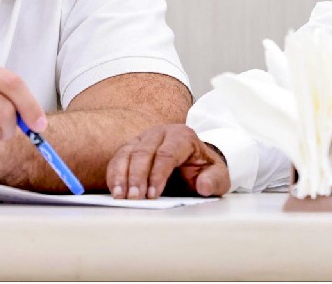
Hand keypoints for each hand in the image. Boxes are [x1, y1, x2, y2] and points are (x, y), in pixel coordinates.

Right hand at [106, 124, 230, 199]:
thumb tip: (203, 186)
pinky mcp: (131, 148)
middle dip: (137, 177)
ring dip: (121, 176)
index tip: (153, 194)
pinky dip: (114, 174)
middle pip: (144, 152)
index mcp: (183, 136)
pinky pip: (118, 158)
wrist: (194, 161)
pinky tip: (114, 191)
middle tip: (135, 198)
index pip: (168, 153)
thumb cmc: (204, 169)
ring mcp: (144, 139)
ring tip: (120, 196)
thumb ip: (214, 180)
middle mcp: (161, 133)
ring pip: (127, 153)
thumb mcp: (218, 175)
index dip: (158, 174)